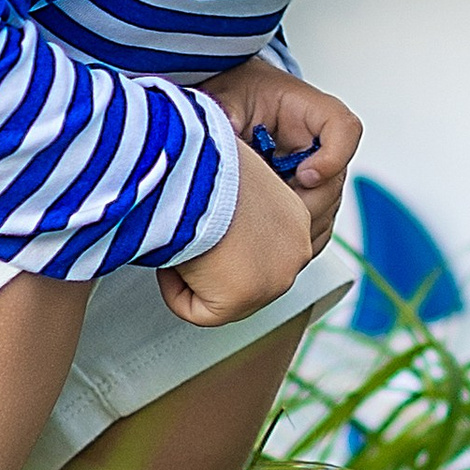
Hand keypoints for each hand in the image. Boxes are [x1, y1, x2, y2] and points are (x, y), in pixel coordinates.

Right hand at [158, 140, 314, 326]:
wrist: (197, 165)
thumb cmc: (207, 159)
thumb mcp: (232, 177)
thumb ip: (234, 202)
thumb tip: (211, 209)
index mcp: (296, 219)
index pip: (260, 249)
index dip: (224, 244)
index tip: (203, 229)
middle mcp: (295, 252)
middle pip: (244, 278)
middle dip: (211, 266)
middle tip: (187, 240)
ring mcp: (274, 280)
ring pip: (219, 296)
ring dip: (192, 273)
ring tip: (181, 240)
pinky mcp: (242, 298)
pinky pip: (197, 311)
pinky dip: (175, 288)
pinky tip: (172, 257)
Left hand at [203, 62, 362, 254]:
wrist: (235, 102)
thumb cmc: (240, 92)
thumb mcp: (229, 95)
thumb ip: (226, 112)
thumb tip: (221, 134)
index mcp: (312, 111)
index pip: (344, 130)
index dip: (332, 157)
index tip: (304, 175)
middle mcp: (323, 145)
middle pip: (334, 184)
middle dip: (299, 203)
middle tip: (260, 207)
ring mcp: (321, 175)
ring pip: (324, 212)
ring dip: (290, 222)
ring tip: (250, 213)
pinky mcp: (310, 200)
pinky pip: (313, 228)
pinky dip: (289, 235)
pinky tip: (258, 227)